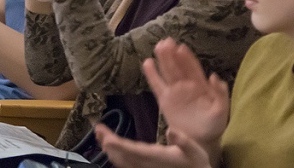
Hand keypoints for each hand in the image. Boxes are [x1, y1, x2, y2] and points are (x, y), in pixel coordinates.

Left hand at [95, 125, 212, 167]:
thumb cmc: (196, 164)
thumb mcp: (195, 151)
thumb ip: (184, 141)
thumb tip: (170, 130)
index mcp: (157, 158)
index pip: (132, 151)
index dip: (117, 144)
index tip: (105, 136)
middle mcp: (147, 165)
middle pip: (122, 156)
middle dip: (108, 143)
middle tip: (97, 129)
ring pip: (121, 161)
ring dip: (109, 148)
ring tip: (99, 134)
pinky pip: (126, 165)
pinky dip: (116, 155)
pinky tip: (111, 147)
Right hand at [141, 39, 229, 148]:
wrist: (200, 141)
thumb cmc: (214, 126)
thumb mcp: (222, 110)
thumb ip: (221, 94)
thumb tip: (214, 76)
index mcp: (201, 86)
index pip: (193, 68)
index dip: (187, 58)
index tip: (181, 47)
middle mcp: (186, 85)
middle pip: (178, 67)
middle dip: (173, 54)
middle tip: (166, 41)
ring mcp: (175, 91)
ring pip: (167, 72)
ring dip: (163, 59)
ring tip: (158, 47)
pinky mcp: (164, 99)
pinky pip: (156, 84)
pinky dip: (151, 74)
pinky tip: (147, 63)